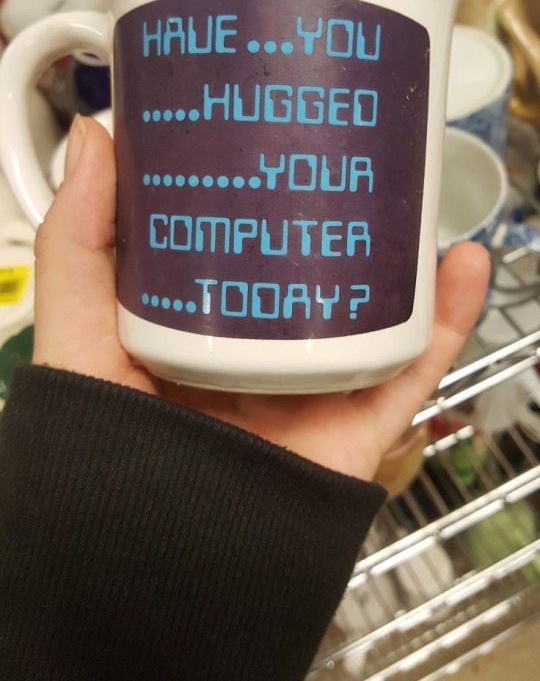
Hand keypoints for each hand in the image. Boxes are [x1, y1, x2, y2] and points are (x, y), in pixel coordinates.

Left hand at [34, 117, 489, 480]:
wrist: (158, 553)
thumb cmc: (105, 441)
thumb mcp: (80, 325)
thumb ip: (80, 238)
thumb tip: (97, 135)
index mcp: (199, 320)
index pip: (235, 242)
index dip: (255, 188)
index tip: (275, 128)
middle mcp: (262, 347)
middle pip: (317, 272)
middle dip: (343, 215)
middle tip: (359, 150)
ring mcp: (315, 384)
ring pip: (375, 312)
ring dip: (407, 256)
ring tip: (418, 191)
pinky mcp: (356, 423)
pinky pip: (415, 369)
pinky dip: (449, 321)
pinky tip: (464, 265)